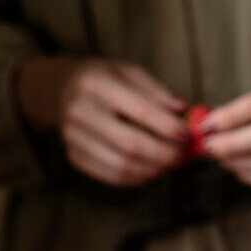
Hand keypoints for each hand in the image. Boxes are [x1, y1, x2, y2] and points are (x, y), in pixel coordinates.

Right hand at [17, 56, 187, 186]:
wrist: (62, 91)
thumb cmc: (104, 80)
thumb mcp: (128, 72)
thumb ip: (156, 92)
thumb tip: (184, 111)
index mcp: (95, 83)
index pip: (138, 111)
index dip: (167, 127)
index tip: (187, 135)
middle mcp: (80, 111)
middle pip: (130, 144)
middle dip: (163, 154)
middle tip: (183, 156)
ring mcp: (73, 138)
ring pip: (122, 165)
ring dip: (153, 170)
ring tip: (171, 164)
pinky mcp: (74, 157)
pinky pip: (112, 176)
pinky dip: (138, 177)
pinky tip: (152, 170)